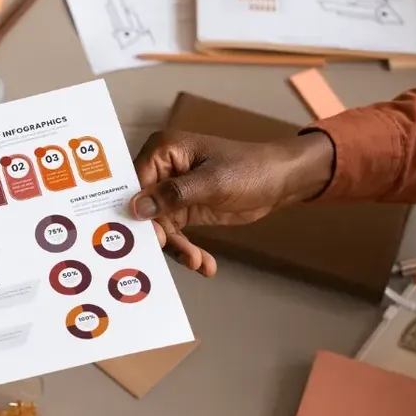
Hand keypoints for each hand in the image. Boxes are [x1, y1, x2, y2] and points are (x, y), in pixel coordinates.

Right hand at [129, 130, 335, 275]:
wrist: (280, 182)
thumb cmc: (250, 169)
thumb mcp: (212, 182)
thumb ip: (173, 194)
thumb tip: (136, 208)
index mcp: (163, 151)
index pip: (134, 183)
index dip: (136, 211)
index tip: (148, 236)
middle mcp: (161, 170)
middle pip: (143, 209)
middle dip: (160, 235)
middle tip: (178, 255)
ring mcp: (171, 192)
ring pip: (159, 227)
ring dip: (178, 248)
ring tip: (199, 263)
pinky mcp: (183, 210)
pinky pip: (175, 234)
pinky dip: (187, 250)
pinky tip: (204, 265)